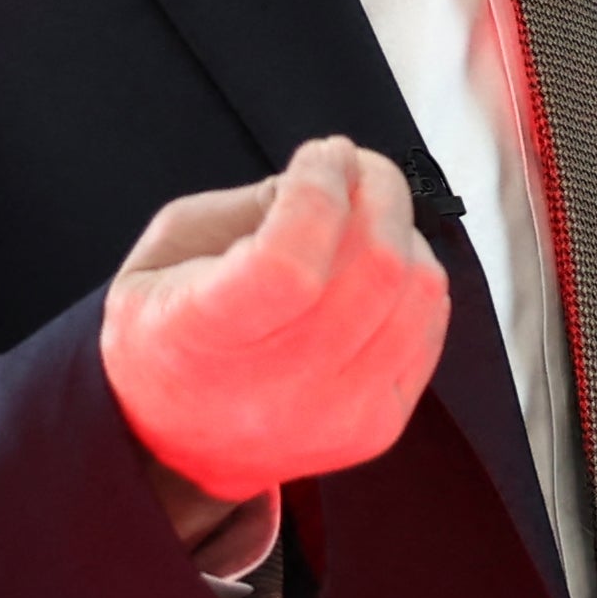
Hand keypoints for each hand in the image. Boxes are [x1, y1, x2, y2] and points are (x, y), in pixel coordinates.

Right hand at [97, 138, 448, 537]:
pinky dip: (411, 278)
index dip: (321, 189)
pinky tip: (372, 271)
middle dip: (379, 188)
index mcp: (201, 340)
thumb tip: (340, 177)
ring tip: (361, 218)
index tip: (321, 153)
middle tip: (353, 167)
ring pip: (419, 291)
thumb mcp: (171, 247)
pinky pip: (430, 323)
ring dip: (400, 231)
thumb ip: (254, 206)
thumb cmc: (166, 327)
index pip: (290, 263)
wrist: (174, 443)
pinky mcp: (378, 427)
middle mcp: (276, 392)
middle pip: (378, 268)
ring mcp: (336, 417)